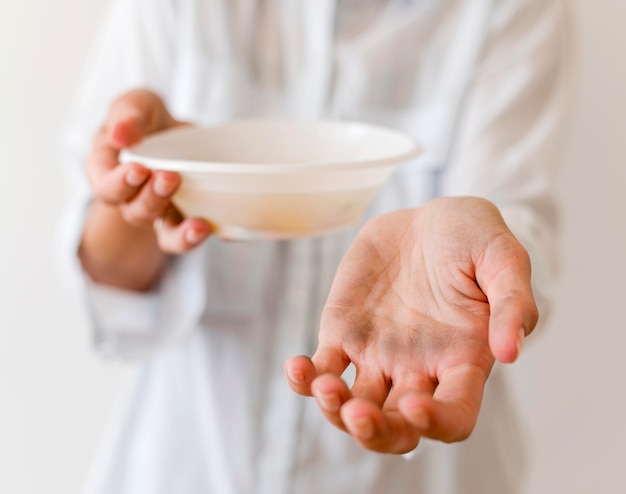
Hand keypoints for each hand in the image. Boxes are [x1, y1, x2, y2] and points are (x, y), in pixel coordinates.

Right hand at [80, 89, 211, 290]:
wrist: (176, 131)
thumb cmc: (146, 119)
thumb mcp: (136, 105)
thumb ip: (127, 115)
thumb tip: (120, 135)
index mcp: (108, 172)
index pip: (106, 187)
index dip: (119, 184)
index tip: (139, 169)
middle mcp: (132, 199)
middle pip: (136, 212)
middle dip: (152, 199)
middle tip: (171, 177)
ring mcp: (162, 213)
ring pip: (165, 236)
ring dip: (181, 234)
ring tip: (199, 226)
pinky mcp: (186, 219)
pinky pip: (194, 237)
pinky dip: (206, 236)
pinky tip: (221, 231)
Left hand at [285, 197, 537, 453]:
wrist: (428, 219)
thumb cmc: (474, 238)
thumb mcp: (504, 259)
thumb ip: (513, 302)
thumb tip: (511, 352)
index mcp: (463, 360)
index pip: (455, 417)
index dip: (436, 424)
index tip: (415, 405)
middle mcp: (419, 368)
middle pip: (397, 428)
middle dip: (375, 432)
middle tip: (357, 414)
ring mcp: (377, 355)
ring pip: (353, 406)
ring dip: (334, 409)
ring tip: (324, 385)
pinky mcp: (344, 333)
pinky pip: (322, 368)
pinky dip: (306, 378)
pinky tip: (296, 367)